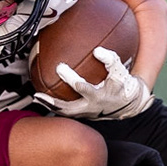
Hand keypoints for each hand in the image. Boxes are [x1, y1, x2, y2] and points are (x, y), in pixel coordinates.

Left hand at [34, 47, 152, 119]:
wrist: (130, 104)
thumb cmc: (123, 85)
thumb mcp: (121, 71)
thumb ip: (111, 60)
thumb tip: (97, 50)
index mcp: (99, 96)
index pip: (83, 89)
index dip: (72, 79)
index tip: (60, 67)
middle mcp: (91, 108)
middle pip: (69, 108)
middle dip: (54, 101)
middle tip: (38, 94)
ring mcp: (86, 113)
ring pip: (65, 112)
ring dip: (50, 105)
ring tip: (36, 97)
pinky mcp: (84, 114)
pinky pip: (66, 111)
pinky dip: (55, 106)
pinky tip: (43, 97)